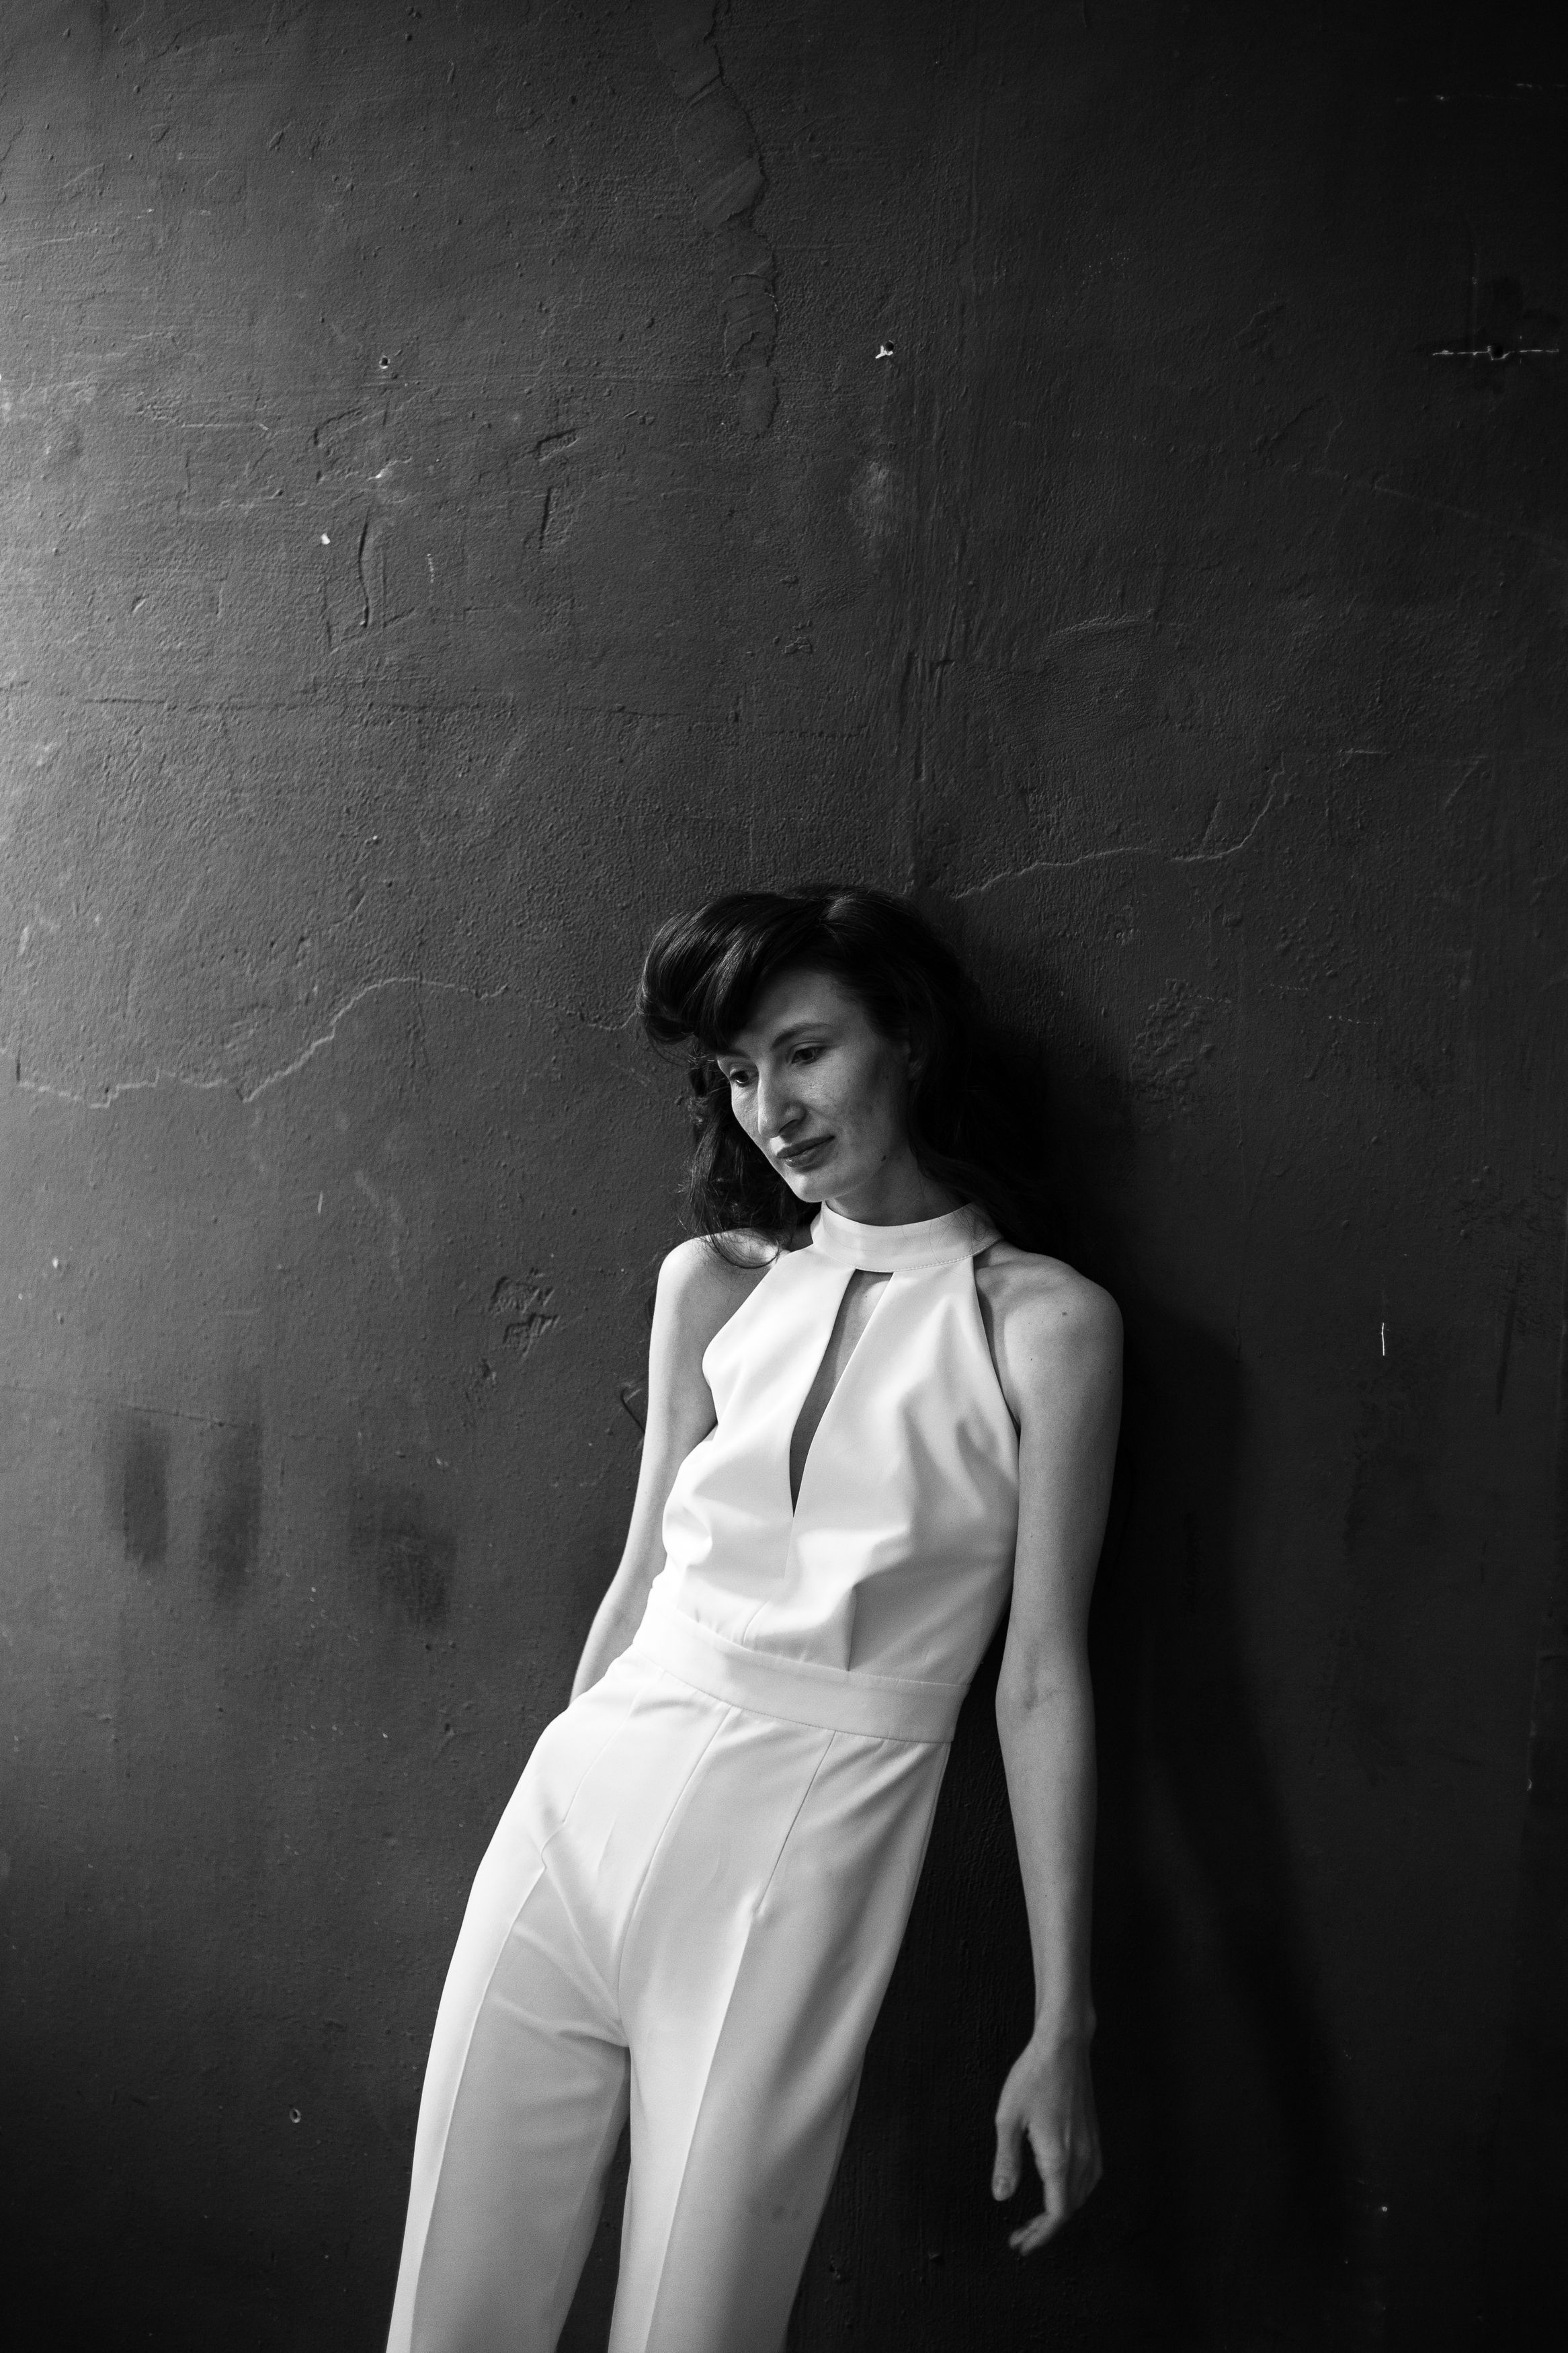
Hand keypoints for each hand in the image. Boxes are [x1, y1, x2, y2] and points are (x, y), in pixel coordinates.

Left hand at [991, 2028, 1101, 2253]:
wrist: (1064, 2045)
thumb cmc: (1033, 2076)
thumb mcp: (1008, 2117)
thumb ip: (1006, 2161)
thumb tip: (1002, 2197)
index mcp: (1059, 2159)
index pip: (1056, 2214)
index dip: (1039, 2235)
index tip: (1020, 2244)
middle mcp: (1081, 2158)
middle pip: (1068, 2210)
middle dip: (1044, 2228)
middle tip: (1020, 2235)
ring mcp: (1092, 2147)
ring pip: (1081, 2196)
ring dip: (1060, 2212)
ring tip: (1036, 2219)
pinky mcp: (1094, 2136)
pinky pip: (1090, 2179)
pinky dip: (1074, 2194)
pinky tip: (1060, 2189)